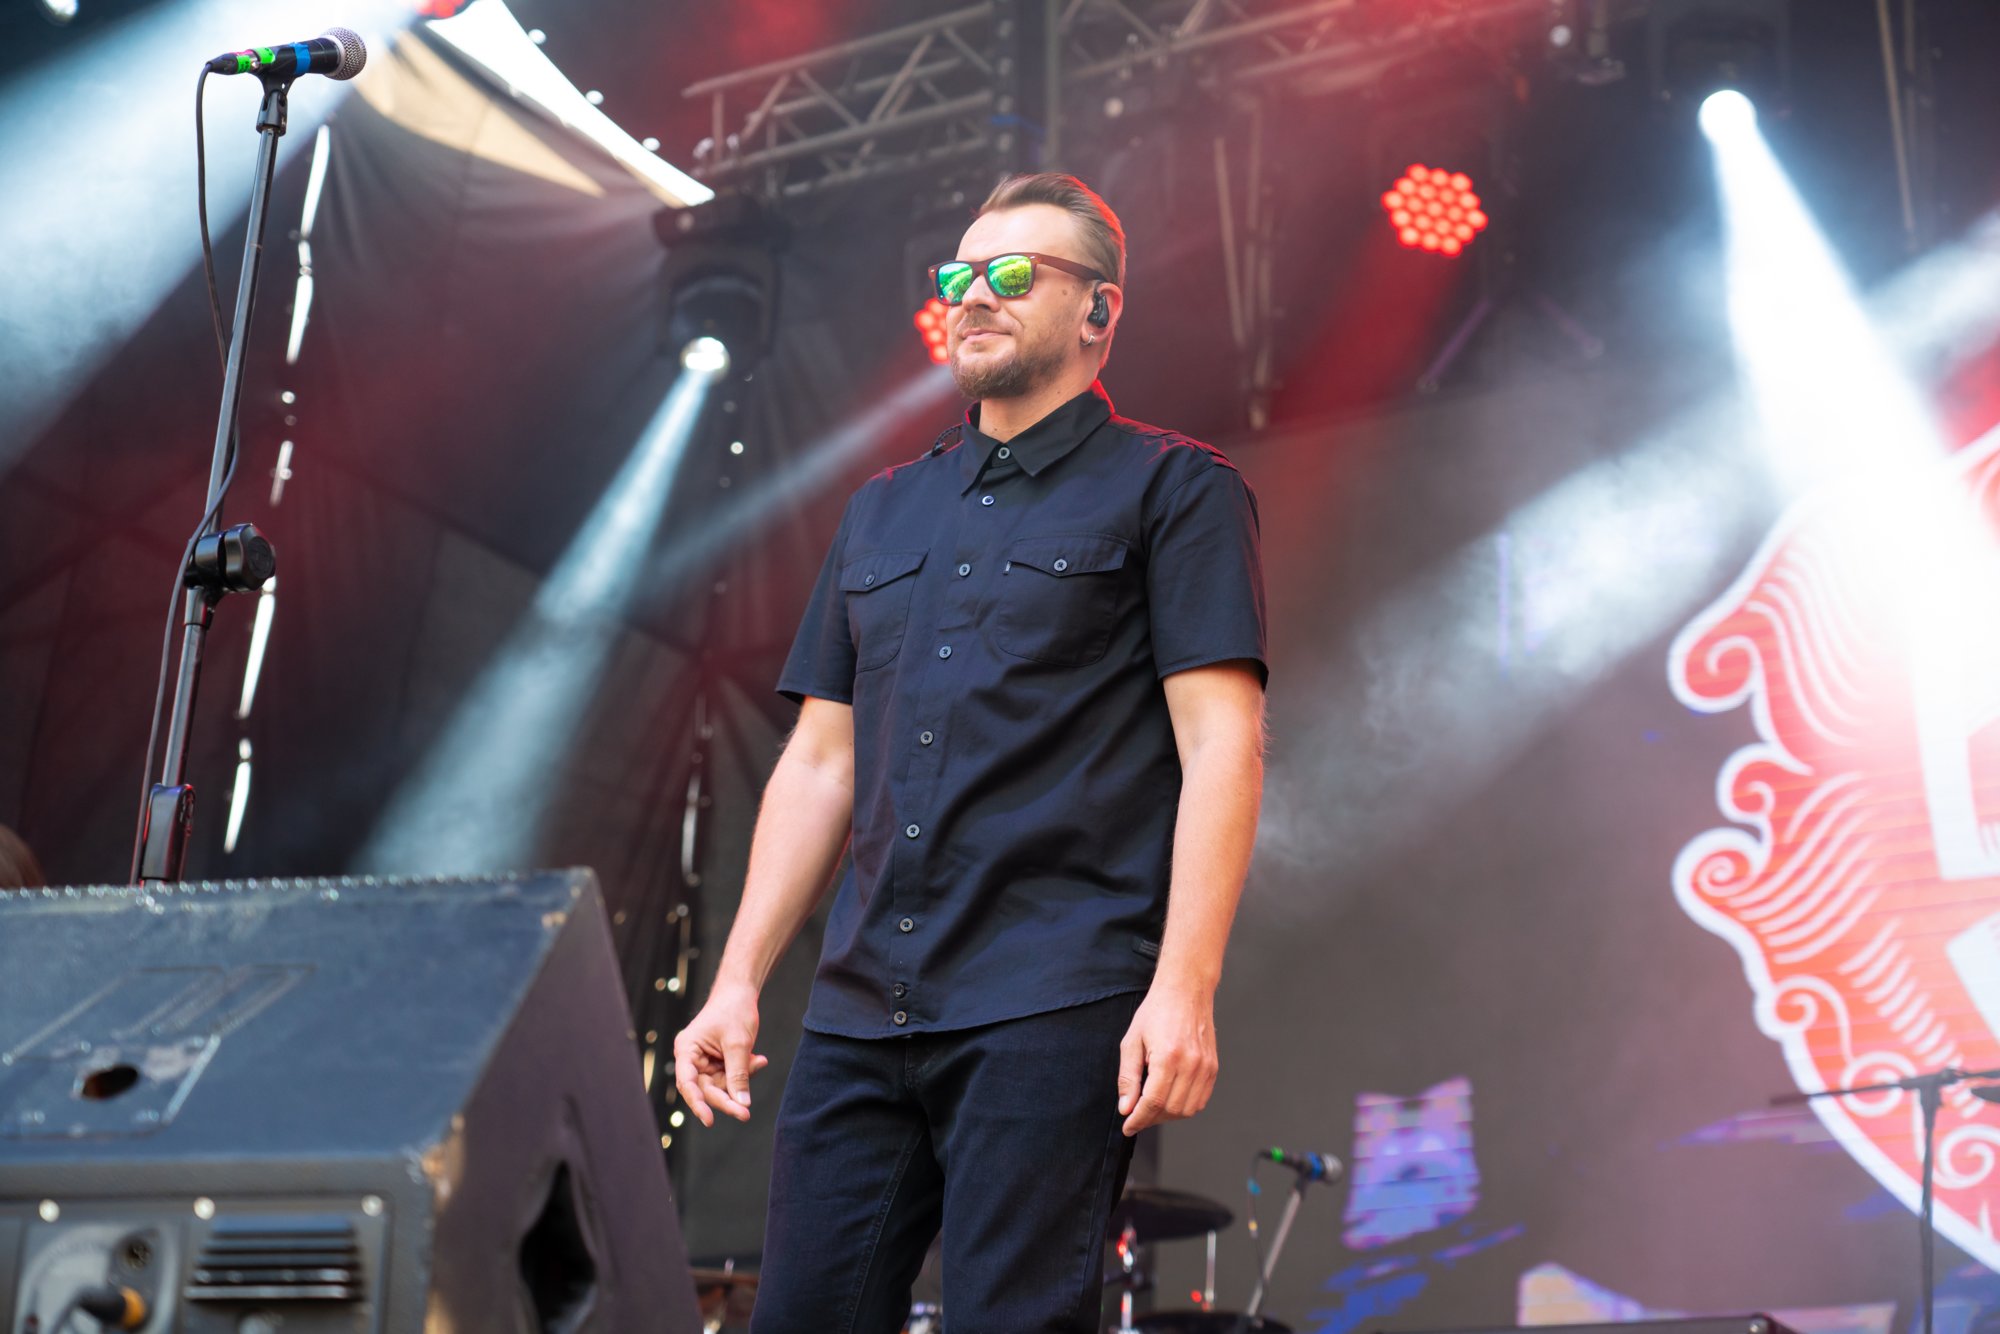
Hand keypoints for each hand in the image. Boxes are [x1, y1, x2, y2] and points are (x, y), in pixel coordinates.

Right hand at [672, 981, 769, 1126]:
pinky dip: (745, 1072)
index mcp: (687, 1050)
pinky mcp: (718, 1062)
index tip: (709, 1120)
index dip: (697, 1103)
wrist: (741, 992)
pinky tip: (758, 1059)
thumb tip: (742, 1104)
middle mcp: (692, 1058)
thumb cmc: (734, 1010)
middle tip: (745, 1113)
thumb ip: (739, 1074)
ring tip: (758, 1061)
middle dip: (727, 1099)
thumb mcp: (738, 1043)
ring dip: (741, 1081)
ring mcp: (705, 1061)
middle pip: (706, 1089)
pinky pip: (731, 1077)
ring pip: (721, 1086)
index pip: (688, 1083)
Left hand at [1116, 982, 1218, 1136]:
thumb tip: (1126, 1108)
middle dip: (1151, 1118)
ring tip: (1153, 1107)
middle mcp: (1191, 1064)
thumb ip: (1128, 1078)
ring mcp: (1205, 1067)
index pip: (1153, 1102)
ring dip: (1168, 1115)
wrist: (1186, 991)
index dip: (1138, 1119)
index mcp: (1168, 1057)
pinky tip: (1170, 1099)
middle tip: (1137, 1114)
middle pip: (1171, 1110)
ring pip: (1187, 1109)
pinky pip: (1200, 1100)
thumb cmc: (1157, 1011)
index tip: (1128, 1127)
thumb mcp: (1132, 1041)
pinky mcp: (1213, 1068)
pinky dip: (1185, 1106)